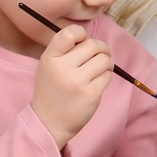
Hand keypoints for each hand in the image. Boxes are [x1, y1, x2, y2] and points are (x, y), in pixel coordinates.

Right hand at [30, 25, 113, 150]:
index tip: (83, 41)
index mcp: (50, 58)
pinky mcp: (91, 94)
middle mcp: (62, 68)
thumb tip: (90, 39)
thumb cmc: (51, 91)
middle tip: (100, 56)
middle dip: (101, 49)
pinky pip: (108, 76)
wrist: (48, 123)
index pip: (69, 33)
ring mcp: (78, 81)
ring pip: (104, 60)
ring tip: (99, 70)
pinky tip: (97, 83)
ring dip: (106, 63)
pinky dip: (106, 77)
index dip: (81, 34)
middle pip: (93, 45)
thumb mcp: (48, 67)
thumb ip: (65, 51)